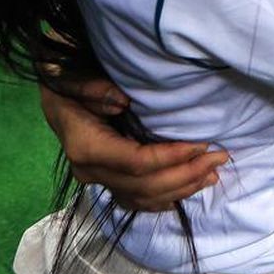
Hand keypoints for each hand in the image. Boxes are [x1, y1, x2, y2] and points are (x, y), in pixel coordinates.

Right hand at [41, 80, 227, 210]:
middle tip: (219, 157)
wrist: (53, 89)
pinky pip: (137, 199)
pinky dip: (166, 197)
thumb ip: (91, 87)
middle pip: (143, 185)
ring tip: (213, 174)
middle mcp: (90, 169)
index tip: (202, 145)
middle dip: (185, 174)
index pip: (135, 162)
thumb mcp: (70, 73)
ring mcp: (97, 178)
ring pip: (143, 198)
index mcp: (84, 145)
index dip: (171, 158)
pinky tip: (190, 188)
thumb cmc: (66, 77)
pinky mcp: (106, 179)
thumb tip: (121, 101)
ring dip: (181, 189)